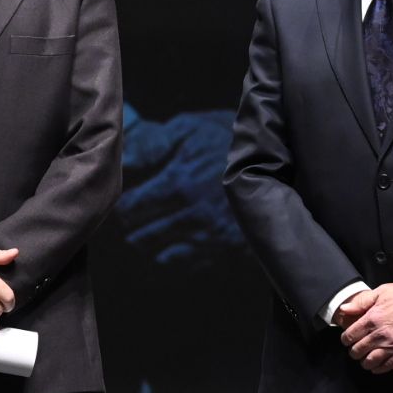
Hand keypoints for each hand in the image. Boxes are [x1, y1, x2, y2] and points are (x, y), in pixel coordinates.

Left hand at [117, 110, 245, 271]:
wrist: (269, 157)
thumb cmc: (216, 139)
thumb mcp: (186, 130)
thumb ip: (151, 143)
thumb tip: (123, 160)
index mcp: (179, 182)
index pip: (132, 207)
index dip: (123, 205)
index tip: (125, 201)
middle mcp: (193, 212)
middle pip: (140, 232)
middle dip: (131, 225)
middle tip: (130, 218)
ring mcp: (209, 233)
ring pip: (156, 250)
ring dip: (144, 241)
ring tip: (142, 230)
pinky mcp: (222, 247)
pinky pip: (180, 262)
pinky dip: (166, 255)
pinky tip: (165, 242)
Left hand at [341, 282, 392, 373]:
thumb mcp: (381, 292)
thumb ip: (361, 302)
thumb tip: (343, 309)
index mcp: (372, 318)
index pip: (351, 335)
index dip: (345, 339)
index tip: (346, 340)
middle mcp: (380, 333)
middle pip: (359, 349)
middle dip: (353, 352)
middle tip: (354, 351)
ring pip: (371, 360)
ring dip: (365, 362)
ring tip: (364, 361)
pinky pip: (389, 364)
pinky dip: (380, 368)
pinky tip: (376, 367)